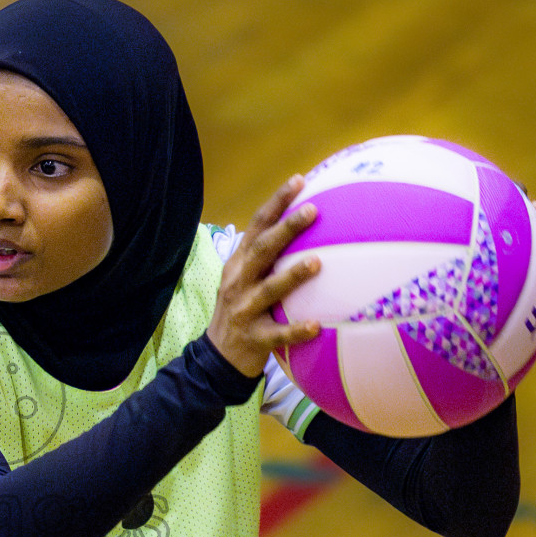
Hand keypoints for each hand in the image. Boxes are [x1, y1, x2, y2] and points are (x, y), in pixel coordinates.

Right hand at [206, 176, 321, 377]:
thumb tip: (304, 227)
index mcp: (238, 264)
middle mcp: (238, 283)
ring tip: (317, 262)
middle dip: (286, 229)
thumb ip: (267, 257)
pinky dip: (295, 330)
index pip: (257, 225)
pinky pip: (277, 334)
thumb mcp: (244, 279)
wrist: (218, 356)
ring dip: (292, 275)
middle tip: (313, 210)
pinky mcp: (253, 339)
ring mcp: (244, 310)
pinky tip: (316, 326)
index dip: (277, 202)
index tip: (299, 180)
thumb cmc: (242, 309)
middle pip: (261, 250)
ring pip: (268, 290)